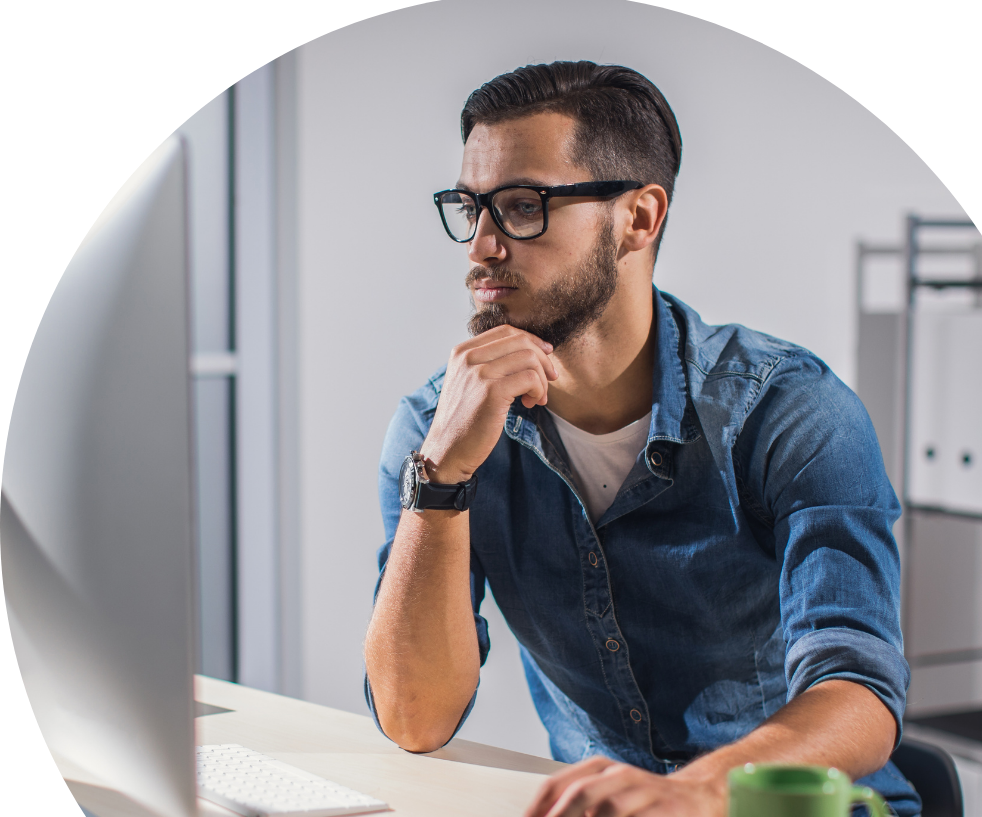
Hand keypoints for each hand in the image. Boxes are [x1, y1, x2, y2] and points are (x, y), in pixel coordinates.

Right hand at [420, 325, 557, 482]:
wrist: (447, 449)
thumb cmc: (464, 419)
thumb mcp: (469, 382)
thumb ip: (490, 363)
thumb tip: (532, 350)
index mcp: (462, 352)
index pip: (506, 331)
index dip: (532, 341)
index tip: (546, 356)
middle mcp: (468, 358)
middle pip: (521, 341)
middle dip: (543, 360)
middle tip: (550, 380)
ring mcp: (479, 373)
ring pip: (529, 359)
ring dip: (542, 379)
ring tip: (537, 398)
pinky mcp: (491, 392)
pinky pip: (530, 378)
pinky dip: (539, 390)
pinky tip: (531, 403)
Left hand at [524, 756, 726, 816]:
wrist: (697, 799)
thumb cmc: (640, 802)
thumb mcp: (607, 796)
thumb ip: (578, 806)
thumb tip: (540, 816)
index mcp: (601, 769)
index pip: (558, 784)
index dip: (537, 807)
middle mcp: (621, 776)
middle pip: (581, 794)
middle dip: (560, 816)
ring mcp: (645, 793)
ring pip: (608, 812)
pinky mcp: (666, 812)